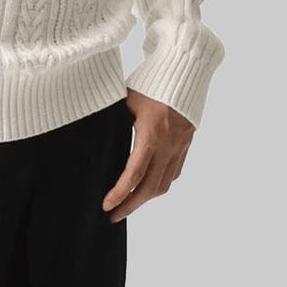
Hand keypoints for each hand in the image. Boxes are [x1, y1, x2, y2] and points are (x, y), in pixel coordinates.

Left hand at [101, 89, 194, 222]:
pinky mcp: (185, 144)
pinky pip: (174, 172)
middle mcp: (167, 145)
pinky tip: (149, 186)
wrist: (184, 71)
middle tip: (113, 216)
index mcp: (151, 134)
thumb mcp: (128, 100)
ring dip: (146, 198)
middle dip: (131, 205)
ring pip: (164, 184)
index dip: (120, 193)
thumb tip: (100, 136)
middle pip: (150, 187)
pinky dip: (160, 184)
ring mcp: (179, 146)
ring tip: (129, 204)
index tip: (106, 205)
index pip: (134, 173)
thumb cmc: (151, 81)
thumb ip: (117, 121)